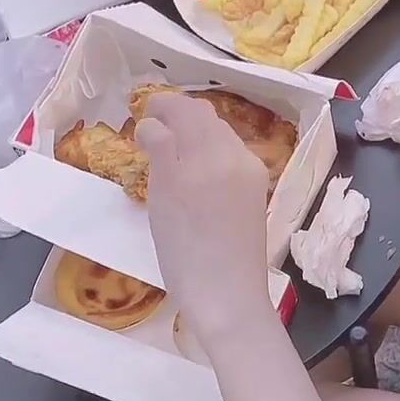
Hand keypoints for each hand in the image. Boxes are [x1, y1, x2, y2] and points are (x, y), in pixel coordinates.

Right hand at [135, 94, 271, 335]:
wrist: (228, 296)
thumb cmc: (185, 253)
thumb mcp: (162, 199)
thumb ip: (160, 152)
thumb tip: (154, 124)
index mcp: (208, 154)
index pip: (186, 110)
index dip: (163, 105)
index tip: (142, 111)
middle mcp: (235, 155)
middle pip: (207, 118)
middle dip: (179, 115)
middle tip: (153, 126)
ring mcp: (251, 173)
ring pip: (220, 135)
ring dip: (195, 132)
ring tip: (170, 148)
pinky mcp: (257, 191)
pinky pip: (231, 156)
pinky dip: (210, 151)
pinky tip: (195, 170)